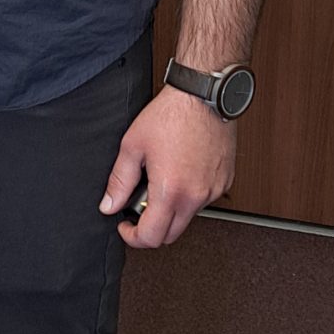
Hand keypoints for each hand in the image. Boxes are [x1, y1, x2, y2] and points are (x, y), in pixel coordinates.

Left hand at [99, 84, 236, 248]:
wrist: (203, 96)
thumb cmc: (171, 115)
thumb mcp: (133, 146)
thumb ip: (119, 181)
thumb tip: (109, 205)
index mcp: (171, 191)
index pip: (152, 237)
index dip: (133, 237)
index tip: (125, 226)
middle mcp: (196, 196)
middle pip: (170, 235)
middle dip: (151, 228)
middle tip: (138, 207)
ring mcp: (213, 191)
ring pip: (188, 218)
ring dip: (171, 211)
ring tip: (161, 181)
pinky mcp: (224, 182)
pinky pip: (204, 201)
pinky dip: (189, 197)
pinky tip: (180, 173)